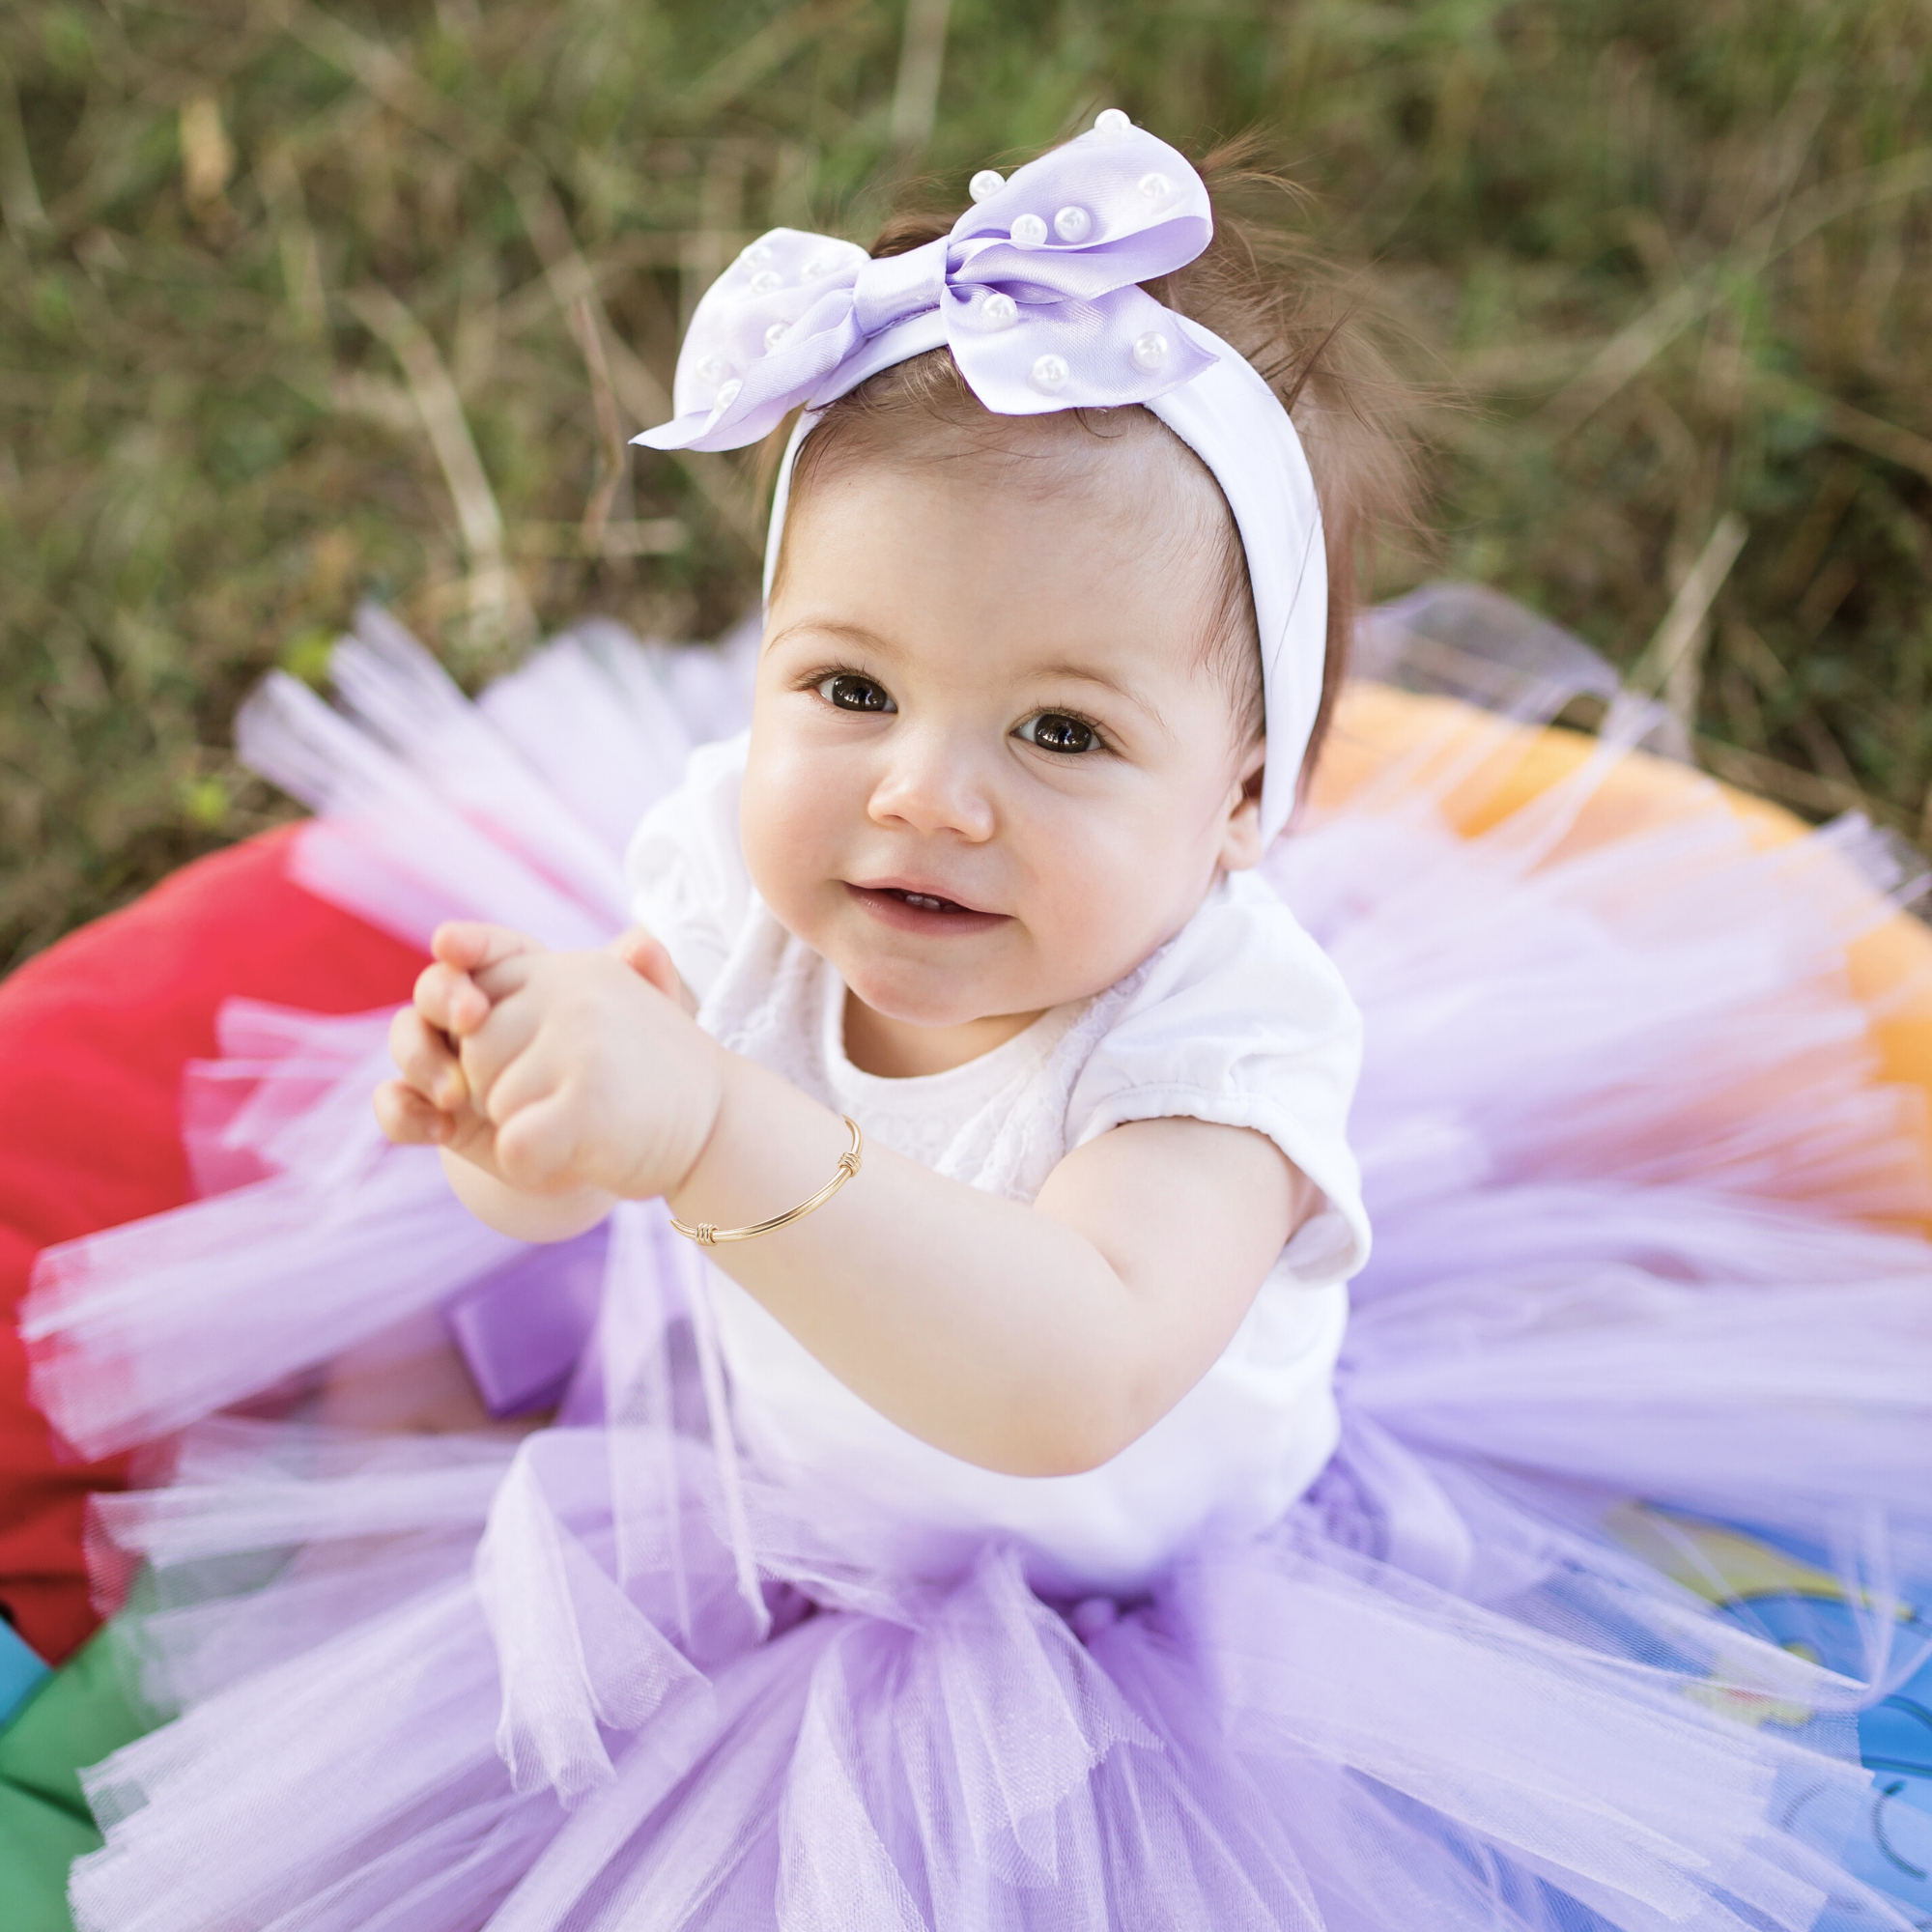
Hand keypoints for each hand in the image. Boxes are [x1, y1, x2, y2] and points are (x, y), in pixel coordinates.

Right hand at [377, 922, 715, 1200]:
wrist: (604, 1146)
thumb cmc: (624, 1075)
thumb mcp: (643, 1032)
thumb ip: (647, 985)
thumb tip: (644, 943)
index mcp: (519, 979)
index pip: (482, 949)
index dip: (465, 943)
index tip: (453, 944)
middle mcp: (474, 1014)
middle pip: (435, 987)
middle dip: (442, 995)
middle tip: (469, 1015)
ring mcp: (447, 1060)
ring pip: (407, 1039)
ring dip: (421, 1059)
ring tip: (455, 1091)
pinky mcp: (432, 1109)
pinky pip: (394, 1103)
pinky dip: (404, 1112)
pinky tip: (437, 1127)